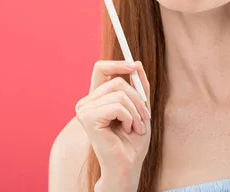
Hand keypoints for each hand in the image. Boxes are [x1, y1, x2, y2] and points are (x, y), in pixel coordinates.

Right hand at [75, 60, 150, 187]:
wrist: (128, 166)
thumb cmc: (132, 141)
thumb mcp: (140, 107)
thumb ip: (139, 87)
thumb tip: (137, 63)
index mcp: (96, 98)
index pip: (101, 68)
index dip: (117, 63)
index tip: (135, 66)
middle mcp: (86, 102)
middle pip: (117, 81)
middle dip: (138, 98)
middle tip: (144, 117)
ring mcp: (84, 110)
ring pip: (120, 93)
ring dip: (135, 111)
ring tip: (136, 127)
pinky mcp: (88, 119)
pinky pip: (118, 106)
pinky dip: (129, 118)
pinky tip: (127, 130)